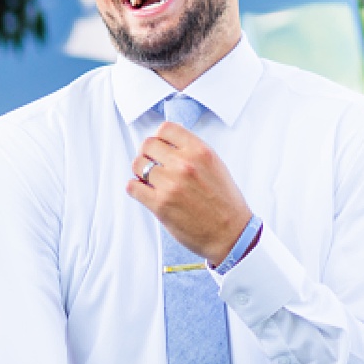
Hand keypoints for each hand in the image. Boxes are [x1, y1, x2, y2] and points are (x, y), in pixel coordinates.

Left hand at [129, 121, 252, 266]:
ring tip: (150, 180)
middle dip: (147, 153)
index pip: (166, 129)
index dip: (160, 138)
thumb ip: (192, 151)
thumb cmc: (225, 203)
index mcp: (199, 151)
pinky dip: (136, 189)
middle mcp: (184, 164)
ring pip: (138, 164)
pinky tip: (146, 192)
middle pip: (148, 144)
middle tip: (152, 164)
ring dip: (140, 172)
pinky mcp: (160, 204)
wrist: (230, 234)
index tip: (160, 147)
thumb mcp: (215, 166)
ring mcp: (170, 184)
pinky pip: (133, 187)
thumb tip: (168, 143)